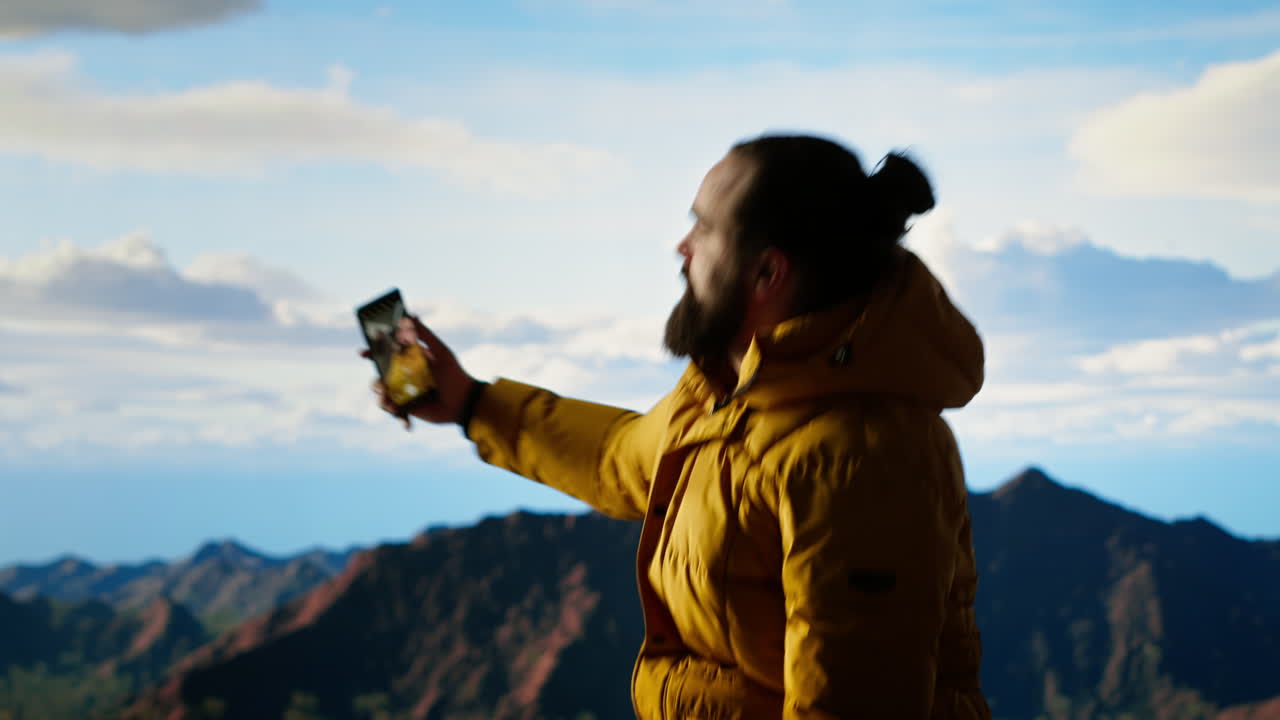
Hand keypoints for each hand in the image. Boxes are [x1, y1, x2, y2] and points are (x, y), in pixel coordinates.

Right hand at [362, 314, 477, 430]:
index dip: (373, 352)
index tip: (363, 352)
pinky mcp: (406, 406)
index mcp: (410, 360)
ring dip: (381, 395)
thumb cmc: (454, 374)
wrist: (463, 401)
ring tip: (387, 399)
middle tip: (381, 384)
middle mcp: (404, 374)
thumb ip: (425, 335)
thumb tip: (411, 315)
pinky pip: (390, 407)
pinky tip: (396, 410)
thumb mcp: (441, 352)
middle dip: (376, 380)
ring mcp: (403, 391)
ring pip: (382, 391)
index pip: (387, 353)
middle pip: (380, 374)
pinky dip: (390, 408)